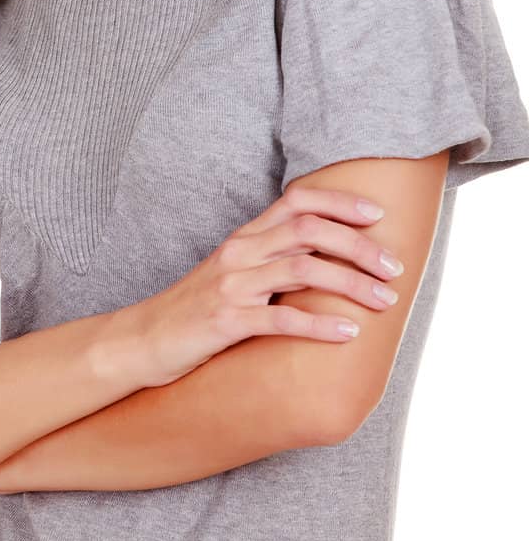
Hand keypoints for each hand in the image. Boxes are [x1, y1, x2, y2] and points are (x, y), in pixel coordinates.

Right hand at [126, 185, 406, 388]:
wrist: (145, 339)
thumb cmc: (196, 309)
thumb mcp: (234, 274)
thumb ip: (273, 260)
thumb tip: (330, 261)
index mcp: (244, 238)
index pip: (296, 201)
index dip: (340, 203)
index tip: (378, 215)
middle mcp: (239, 253)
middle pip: (308, 231)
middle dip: (360, 245)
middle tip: (394, 267)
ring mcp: (231, 286)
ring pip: (302, 270)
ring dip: (352, 283)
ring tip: (386, 301)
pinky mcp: (226, 321)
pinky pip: (281, 319)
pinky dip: (320, 325)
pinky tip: (349, 333)